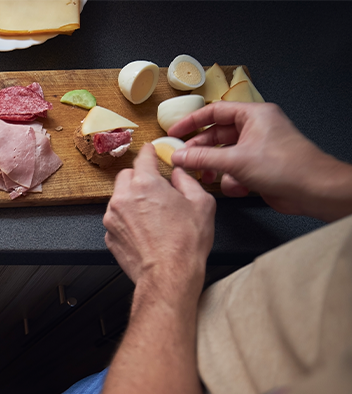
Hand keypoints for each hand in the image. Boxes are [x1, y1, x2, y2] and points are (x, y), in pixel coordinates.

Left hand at [103, 144, 215, 295]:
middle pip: (126, 176)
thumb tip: (179, 174)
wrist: (168, 275)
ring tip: (152, 216)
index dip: (149, 152)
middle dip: (139, 178)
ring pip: (118, 198)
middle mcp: (123, 198)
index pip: (143, 157)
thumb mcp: (201, 203)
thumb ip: (187, 181)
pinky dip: (126, 220)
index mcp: (146, 184)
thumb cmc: (186, 243)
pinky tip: (144, 231)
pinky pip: (116, 220)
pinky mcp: (109, 236)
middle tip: (155, 189)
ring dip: (131, 200)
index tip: (150, 151)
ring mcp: (112, 218)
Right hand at [169, 103, 351, 221]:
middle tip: (183, 161)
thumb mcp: (235, 160)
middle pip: (217, 135)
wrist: (311, 189)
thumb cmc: (284, 166)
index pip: (215, 111)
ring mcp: (257, 147)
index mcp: (253, 115)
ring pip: (224, 154)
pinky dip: (231, 179)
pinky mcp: (259, 166)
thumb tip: (179, 156)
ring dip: (215, 168)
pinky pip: (235, 169)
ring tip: (208, 178)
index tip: (174, 132)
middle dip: (201, 151)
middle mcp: (256, 128)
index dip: (192, 122)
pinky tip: (236, 187)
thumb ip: (202, 158)